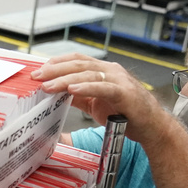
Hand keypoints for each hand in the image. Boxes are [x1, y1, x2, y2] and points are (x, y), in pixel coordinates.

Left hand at [31, 53, 171, 144]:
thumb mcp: (95, 104)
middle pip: (79, 64)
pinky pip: (102, 88)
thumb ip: (78, 96)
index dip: (56, 63)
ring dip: (65, 79)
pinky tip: (71, 90)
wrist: (151, 127)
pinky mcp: (124, 93)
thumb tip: (55, 93)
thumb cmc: (125, 114)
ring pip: (88, 74)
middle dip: (55, 70)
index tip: (38, 70)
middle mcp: (111, 71)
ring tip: (48, 86)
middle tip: (36, 77)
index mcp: (103, 71)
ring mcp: (119, 80)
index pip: (76, 60)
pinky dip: (86, 87)